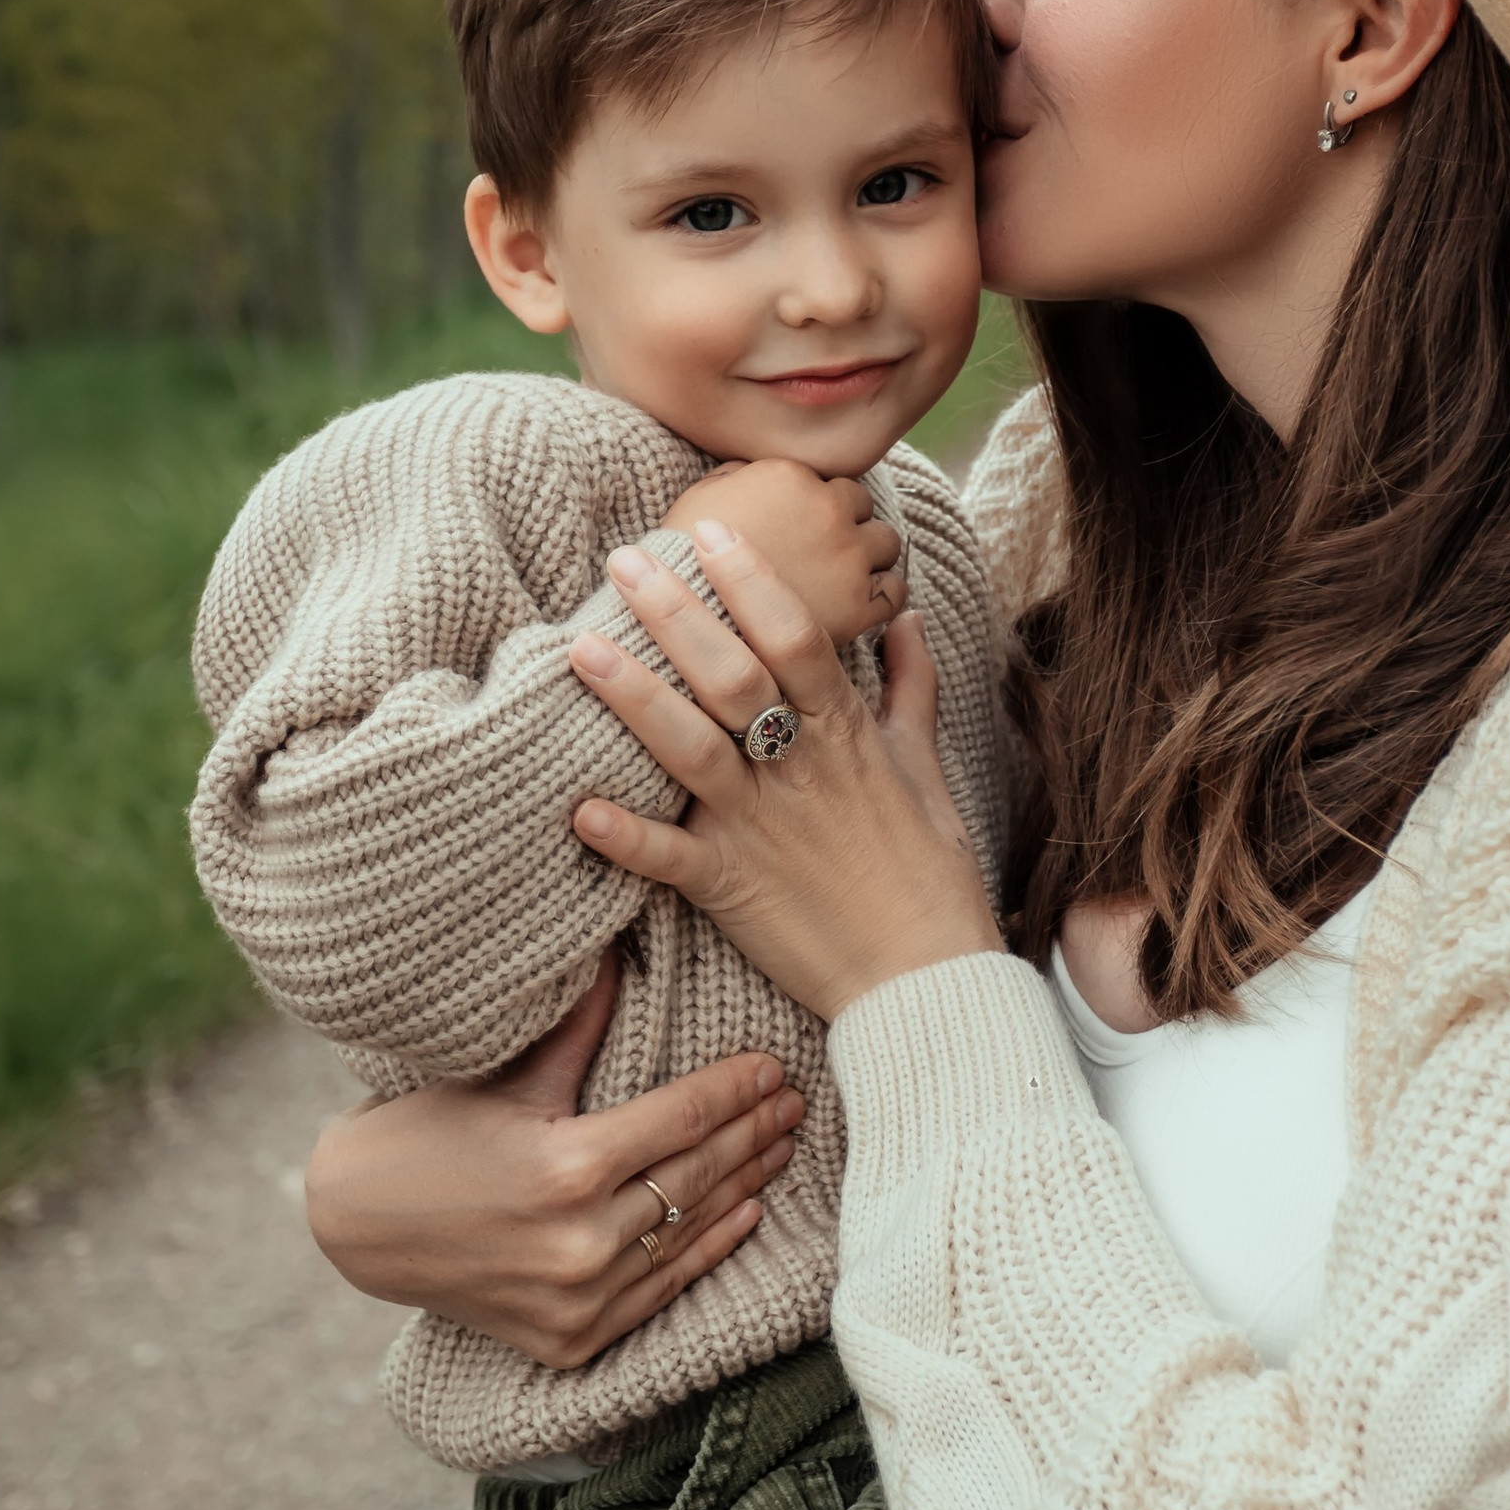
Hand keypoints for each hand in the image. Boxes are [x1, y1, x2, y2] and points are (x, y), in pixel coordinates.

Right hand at [301, 950, 803, 1367]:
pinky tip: (745, 1213)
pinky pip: (661, 1289)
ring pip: (687, 1232)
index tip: (771, 1065)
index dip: (733, 1090)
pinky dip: (706, 1249)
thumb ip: (579, 1027)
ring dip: (742, 1186)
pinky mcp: (573, 1339)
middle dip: (751, 1132)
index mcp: (568, 1168)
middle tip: (794, 1100)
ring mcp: (580, 1300)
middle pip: (695, 1175)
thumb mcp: (506, 1077)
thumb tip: (627, 953)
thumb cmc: (427, 1131)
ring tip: (780, 1146)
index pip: (681, 1120)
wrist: (359, 1228)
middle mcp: (581, 1242)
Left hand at [565, 517, 1003, 1023]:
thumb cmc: (930, 872)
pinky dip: (626, 835)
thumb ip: (912, 688)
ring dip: (635, 699)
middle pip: (734, 676)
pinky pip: (670, 859)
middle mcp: (800, 770)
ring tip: (581, 650)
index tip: (708, 531)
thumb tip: (907, 620)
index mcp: (847, 734)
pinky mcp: (732, 888)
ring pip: (691, 749)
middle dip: (676, 615)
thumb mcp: (927, 769)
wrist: (928, 978)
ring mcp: (762, 828)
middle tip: (623, 560)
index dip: (752, 580)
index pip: (798, 637)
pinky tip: (579, 807)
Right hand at [660, 459, 903, 650]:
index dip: (818, 503)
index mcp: (794, 477)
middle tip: (823, 549)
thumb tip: (755, 472)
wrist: (688, 617)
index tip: (804, 525)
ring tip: (845, 572)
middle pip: (862, 507)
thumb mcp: (702, 495)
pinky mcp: (858, 607)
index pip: (829, 480)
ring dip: (869, 554)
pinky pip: (894, 592)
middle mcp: (831, 511)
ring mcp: (849, 560)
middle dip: (846, 524)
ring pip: (886, 543)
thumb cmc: (683, 556)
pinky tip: (864, 598)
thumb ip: (741, 475)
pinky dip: (883, 593)